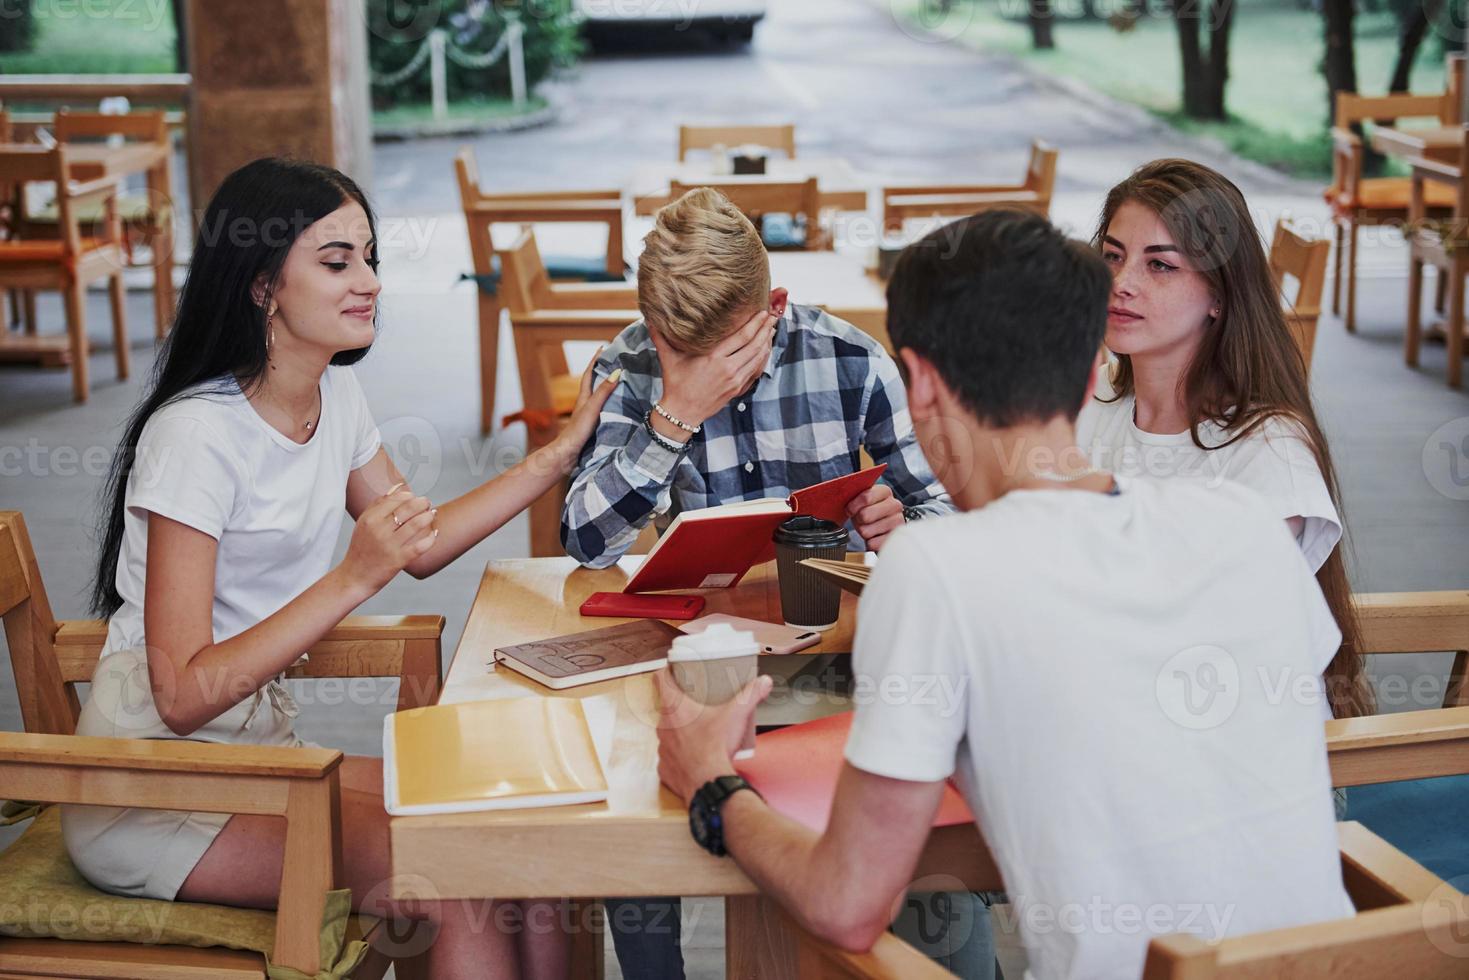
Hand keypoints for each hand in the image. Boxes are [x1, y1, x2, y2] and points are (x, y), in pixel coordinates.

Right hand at [339, 484, 436, 594]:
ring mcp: (390, 545)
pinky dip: (431, 538)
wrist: (354, 577)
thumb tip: (397, 487)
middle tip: (427, 503)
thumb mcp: (363, 524)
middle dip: (422, 503)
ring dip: (429, 516)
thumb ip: (378, 504)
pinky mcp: (399, 560)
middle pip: (408, 508)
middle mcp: (379, 530)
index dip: (409, 496)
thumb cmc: (361, 548)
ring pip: (417, 524)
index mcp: (370, 519)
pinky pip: (421, 545)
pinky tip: (435, 533)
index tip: (415, 497)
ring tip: (432, 514)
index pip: (395, 499)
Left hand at [553, 349, 622, 456]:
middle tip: (615, 361)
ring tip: (621, 381)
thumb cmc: (578, 431)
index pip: (589, 374)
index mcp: (584, 398)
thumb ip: (603, 391)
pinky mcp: (592, 427)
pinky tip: (618, 408)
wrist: (567, 454)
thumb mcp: (592, 408)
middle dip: (603, 371)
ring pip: (599, 397)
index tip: (603, 348)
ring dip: (607, 388)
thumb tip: (616, 372)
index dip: (595, 360)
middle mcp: (585, 404)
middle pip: (594, 383)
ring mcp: (588, 416)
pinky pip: (603, 409)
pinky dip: (610, 404)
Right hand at [651, 307, 776, 429]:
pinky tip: (765, 350)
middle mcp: (727, 368)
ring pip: (758, 358)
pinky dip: (763, 360)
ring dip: (767, 343)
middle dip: (766, 329)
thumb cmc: (675, 384)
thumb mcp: (668, 359)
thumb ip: (661, 337)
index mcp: (713, 358)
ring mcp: (735, 381)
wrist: (681, 413)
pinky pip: (756, 372)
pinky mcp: (738, 390)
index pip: (741, 336)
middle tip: (773, 316)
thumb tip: (649, 318)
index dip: (755, 323)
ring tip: (772, 329)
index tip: (762, 312)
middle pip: (754, 345)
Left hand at [655, 668, 772, 805]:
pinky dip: (681, 753)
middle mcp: (663, 725)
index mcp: (674, 707)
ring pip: (668, 731)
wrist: (708, 783)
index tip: (676, 670)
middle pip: (666, 705)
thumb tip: (763, 682)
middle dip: (681, 702)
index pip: (660, 678)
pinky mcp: (664, 767)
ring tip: (699, 728)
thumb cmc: (715, 748)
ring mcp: (662, 747)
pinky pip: (670, 755)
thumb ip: (751, 695)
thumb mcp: (736, 714)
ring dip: (680, 729)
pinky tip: (694, 753)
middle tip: (697, 700)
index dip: (667, 671)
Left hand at [847, 483, 903, 551]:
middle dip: (858, 520)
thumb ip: (852, 495)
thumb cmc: (868, 510)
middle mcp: (894, 505)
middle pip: (865, 515)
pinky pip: (872, 543)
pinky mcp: (895, 539)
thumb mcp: (861, 500)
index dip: (853, 506)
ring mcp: (897, 522)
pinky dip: (869, 542)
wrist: (881, 526)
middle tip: (860, 520)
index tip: (849, 510)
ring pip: (866, 531)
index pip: (866, 497)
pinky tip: (874, 536)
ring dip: (863, 531)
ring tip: (868, 528)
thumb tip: (838, 494)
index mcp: (885, 492)